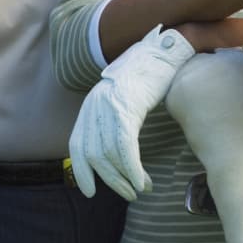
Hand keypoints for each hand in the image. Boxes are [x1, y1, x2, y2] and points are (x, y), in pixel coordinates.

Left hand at [68, 25, 195, 199]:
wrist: (164, 48)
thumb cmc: (150, 75)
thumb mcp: (126, 98)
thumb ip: (116, 118)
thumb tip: (118, 149)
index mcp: (92, 104)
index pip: (77, 144)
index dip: (81, 170)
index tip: (89, 190)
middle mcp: (95, 105)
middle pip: (93, 154)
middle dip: (110, 180)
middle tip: (127, 194)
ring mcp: (110, 105)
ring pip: (109, 155)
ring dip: (124, 178)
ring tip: (139, 188)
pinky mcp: (127, 106)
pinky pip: (124, 147)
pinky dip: (132, 169)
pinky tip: (141, 181)